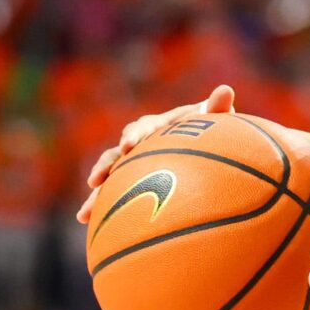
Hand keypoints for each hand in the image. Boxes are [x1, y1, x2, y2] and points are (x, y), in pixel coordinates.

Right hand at [76, 84, 235, 223]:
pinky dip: (99, 202)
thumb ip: (217, 108)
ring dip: (97, 190)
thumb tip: (226, 90)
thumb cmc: (211, 129)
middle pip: (118, 152)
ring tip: (84, 209)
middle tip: (97, 179)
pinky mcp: (133, 178)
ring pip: (110, 173)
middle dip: (107, 165)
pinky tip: (85, 219)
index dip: (135, 135)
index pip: (143, 127)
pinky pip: (114, 190)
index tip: (129, 145)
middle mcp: (140, 142)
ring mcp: (134, 161)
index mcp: (159, 126)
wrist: (206, 145)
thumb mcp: (216, 119)